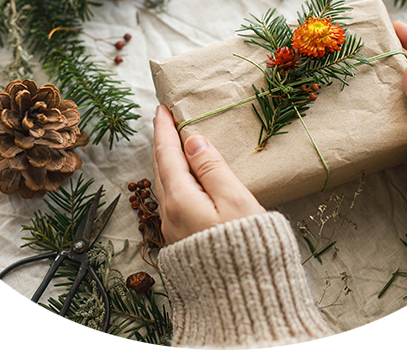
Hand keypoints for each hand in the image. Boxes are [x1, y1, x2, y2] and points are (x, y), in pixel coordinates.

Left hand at [152, 105, 264, 243]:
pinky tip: (180, 181)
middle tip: (164, 122)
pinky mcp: (180, 241)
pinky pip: (169, 201)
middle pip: (160, 169)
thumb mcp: (234, 200)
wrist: (243, 297)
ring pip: (162, 187)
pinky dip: (171, 182)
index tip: (162, 108)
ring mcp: (172, 230)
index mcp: (181, 199)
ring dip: (165, 163)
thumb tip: (193, 141)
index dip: (164, 129)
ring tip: (171, 147)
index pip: (167, 154)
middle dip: (161, 143)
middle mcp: (169, 214)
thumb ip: (212, 168)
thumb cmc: (246, 246)